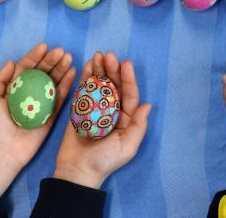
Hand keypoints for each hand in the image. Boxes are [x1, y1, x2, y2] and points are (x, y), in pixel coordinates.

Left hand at [0, 44, 76, 195]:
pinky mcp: (52, 114)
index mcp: (15, 86)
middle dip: (52, 60)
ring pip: (54, 81)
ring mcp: (42, 102)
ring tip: (69, 58)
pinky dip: (68, 85)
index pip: (26, 67)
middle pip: (42, 72)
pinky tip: (73, 72)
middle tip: (61, 51)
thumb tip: (11, 61)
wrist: (3, 152)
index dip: (35, 56)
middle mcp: (30, 92)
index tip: (45, 46)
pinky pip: (61, 97)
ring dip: (62, 69)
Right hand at [53, 52, 151, 188]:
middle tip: (108, 55)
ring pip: (100, 84)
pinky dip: (86, 76)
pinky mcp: (80, 108)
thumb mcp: (127, 147)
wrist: (77, 170)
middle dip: (112, 69)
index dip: (128, 78)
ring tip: (98, 55)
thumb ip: (138, 126)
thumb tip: (148, 104)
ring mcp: (95, 108)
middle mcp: (112, 110)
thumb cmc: (104, 161)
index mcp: (126, 118)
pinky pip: (84, 89)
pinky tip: (87, 64)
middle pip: (114, 85)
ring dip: (99, 69)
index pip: (129, 94)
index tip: (125, 63)